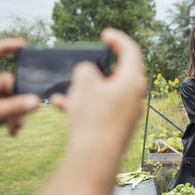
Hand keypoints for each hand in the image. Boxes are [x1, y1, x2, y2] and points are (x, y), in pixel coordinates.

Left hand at [0, 39, 39, 141]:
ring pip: (9, 99)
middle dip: (18, 101)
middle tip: (23, 116)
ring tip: (16, 129)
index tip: (23, 44)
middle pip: (8, 83)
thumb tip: (37, 102)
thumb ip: (13, 108)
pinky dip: (11, 119)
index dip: (6, 47)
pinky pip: (6, 109)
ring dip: (15, 113)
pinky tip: (12, 132)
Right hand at [50, 28, 145, 148]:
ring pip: (105, 94)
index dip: (118, 39)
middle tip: (86, 68)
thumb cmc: (93, 118)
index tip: (105, 35)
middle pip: (119, 75)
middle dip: (98, 70)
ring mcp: (128, 114)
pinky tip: (59, 105)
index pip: (131, 52)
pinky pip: (100, 110)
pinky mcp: (118, 127)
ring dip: (84, 90)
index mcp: (133, 81)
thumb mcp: (84, 84)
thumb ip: (86, 70)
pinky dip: (83, 106)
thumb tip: (90, 73)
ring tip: (64, 92)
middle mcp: (135, 97)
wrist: (95, 159)